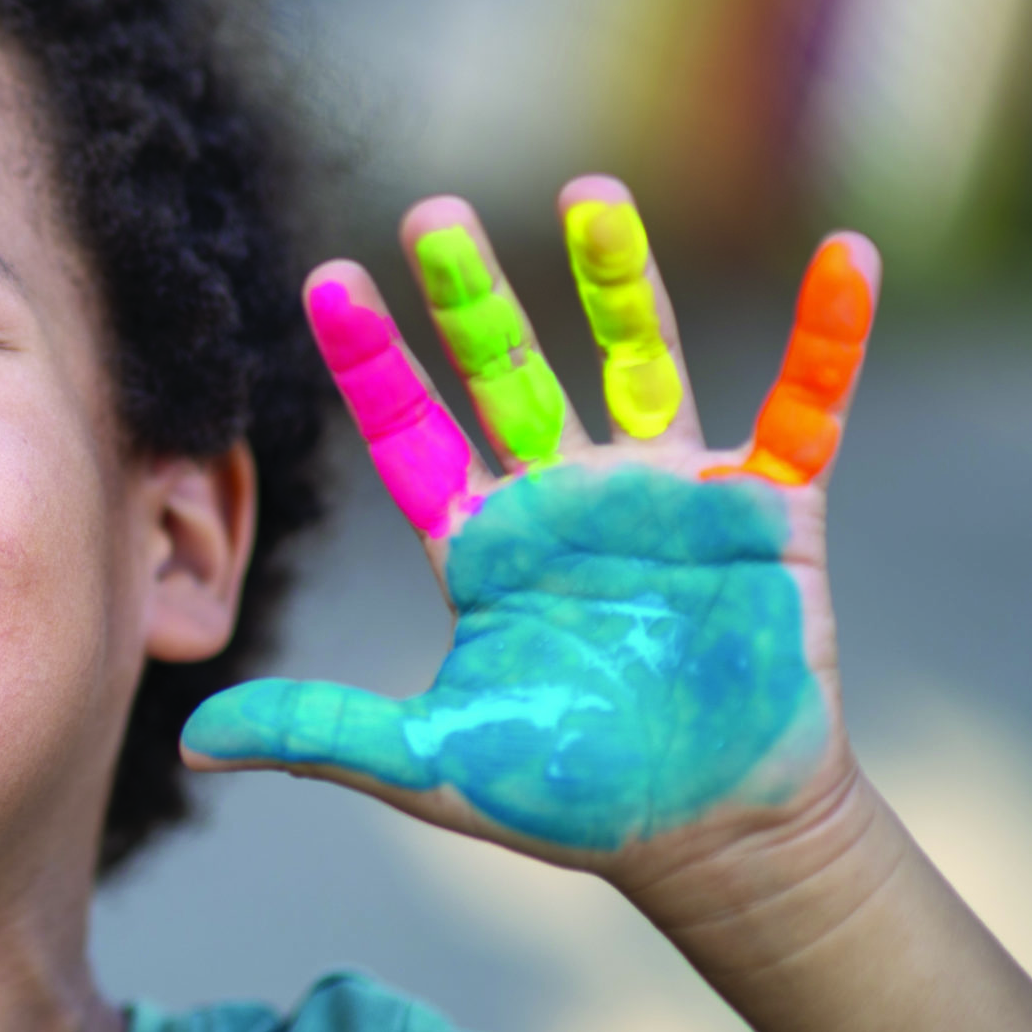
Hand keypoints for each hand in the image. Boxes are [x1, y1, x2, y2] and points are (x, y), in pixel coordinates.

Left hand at [181, 177, 876, 885]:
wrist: (709, 838)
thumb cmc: (566, 796)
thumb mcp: (427, 766)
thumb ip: (316, 732)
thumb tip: (186, 742)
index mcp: (481, 543)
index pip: (409, 432)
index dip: (370, 360)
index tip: (323, 281)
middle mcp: (564, 498)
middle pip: (509, 372)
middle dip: (472, 296)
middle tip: (430, 213)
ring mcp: (666, 496)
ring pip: (639, 362)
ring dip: (619, 281)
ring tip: (589, 193)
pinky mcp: (766, 513)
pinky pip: (805, 409)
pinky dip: (827, 339)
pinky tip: (845, 257)